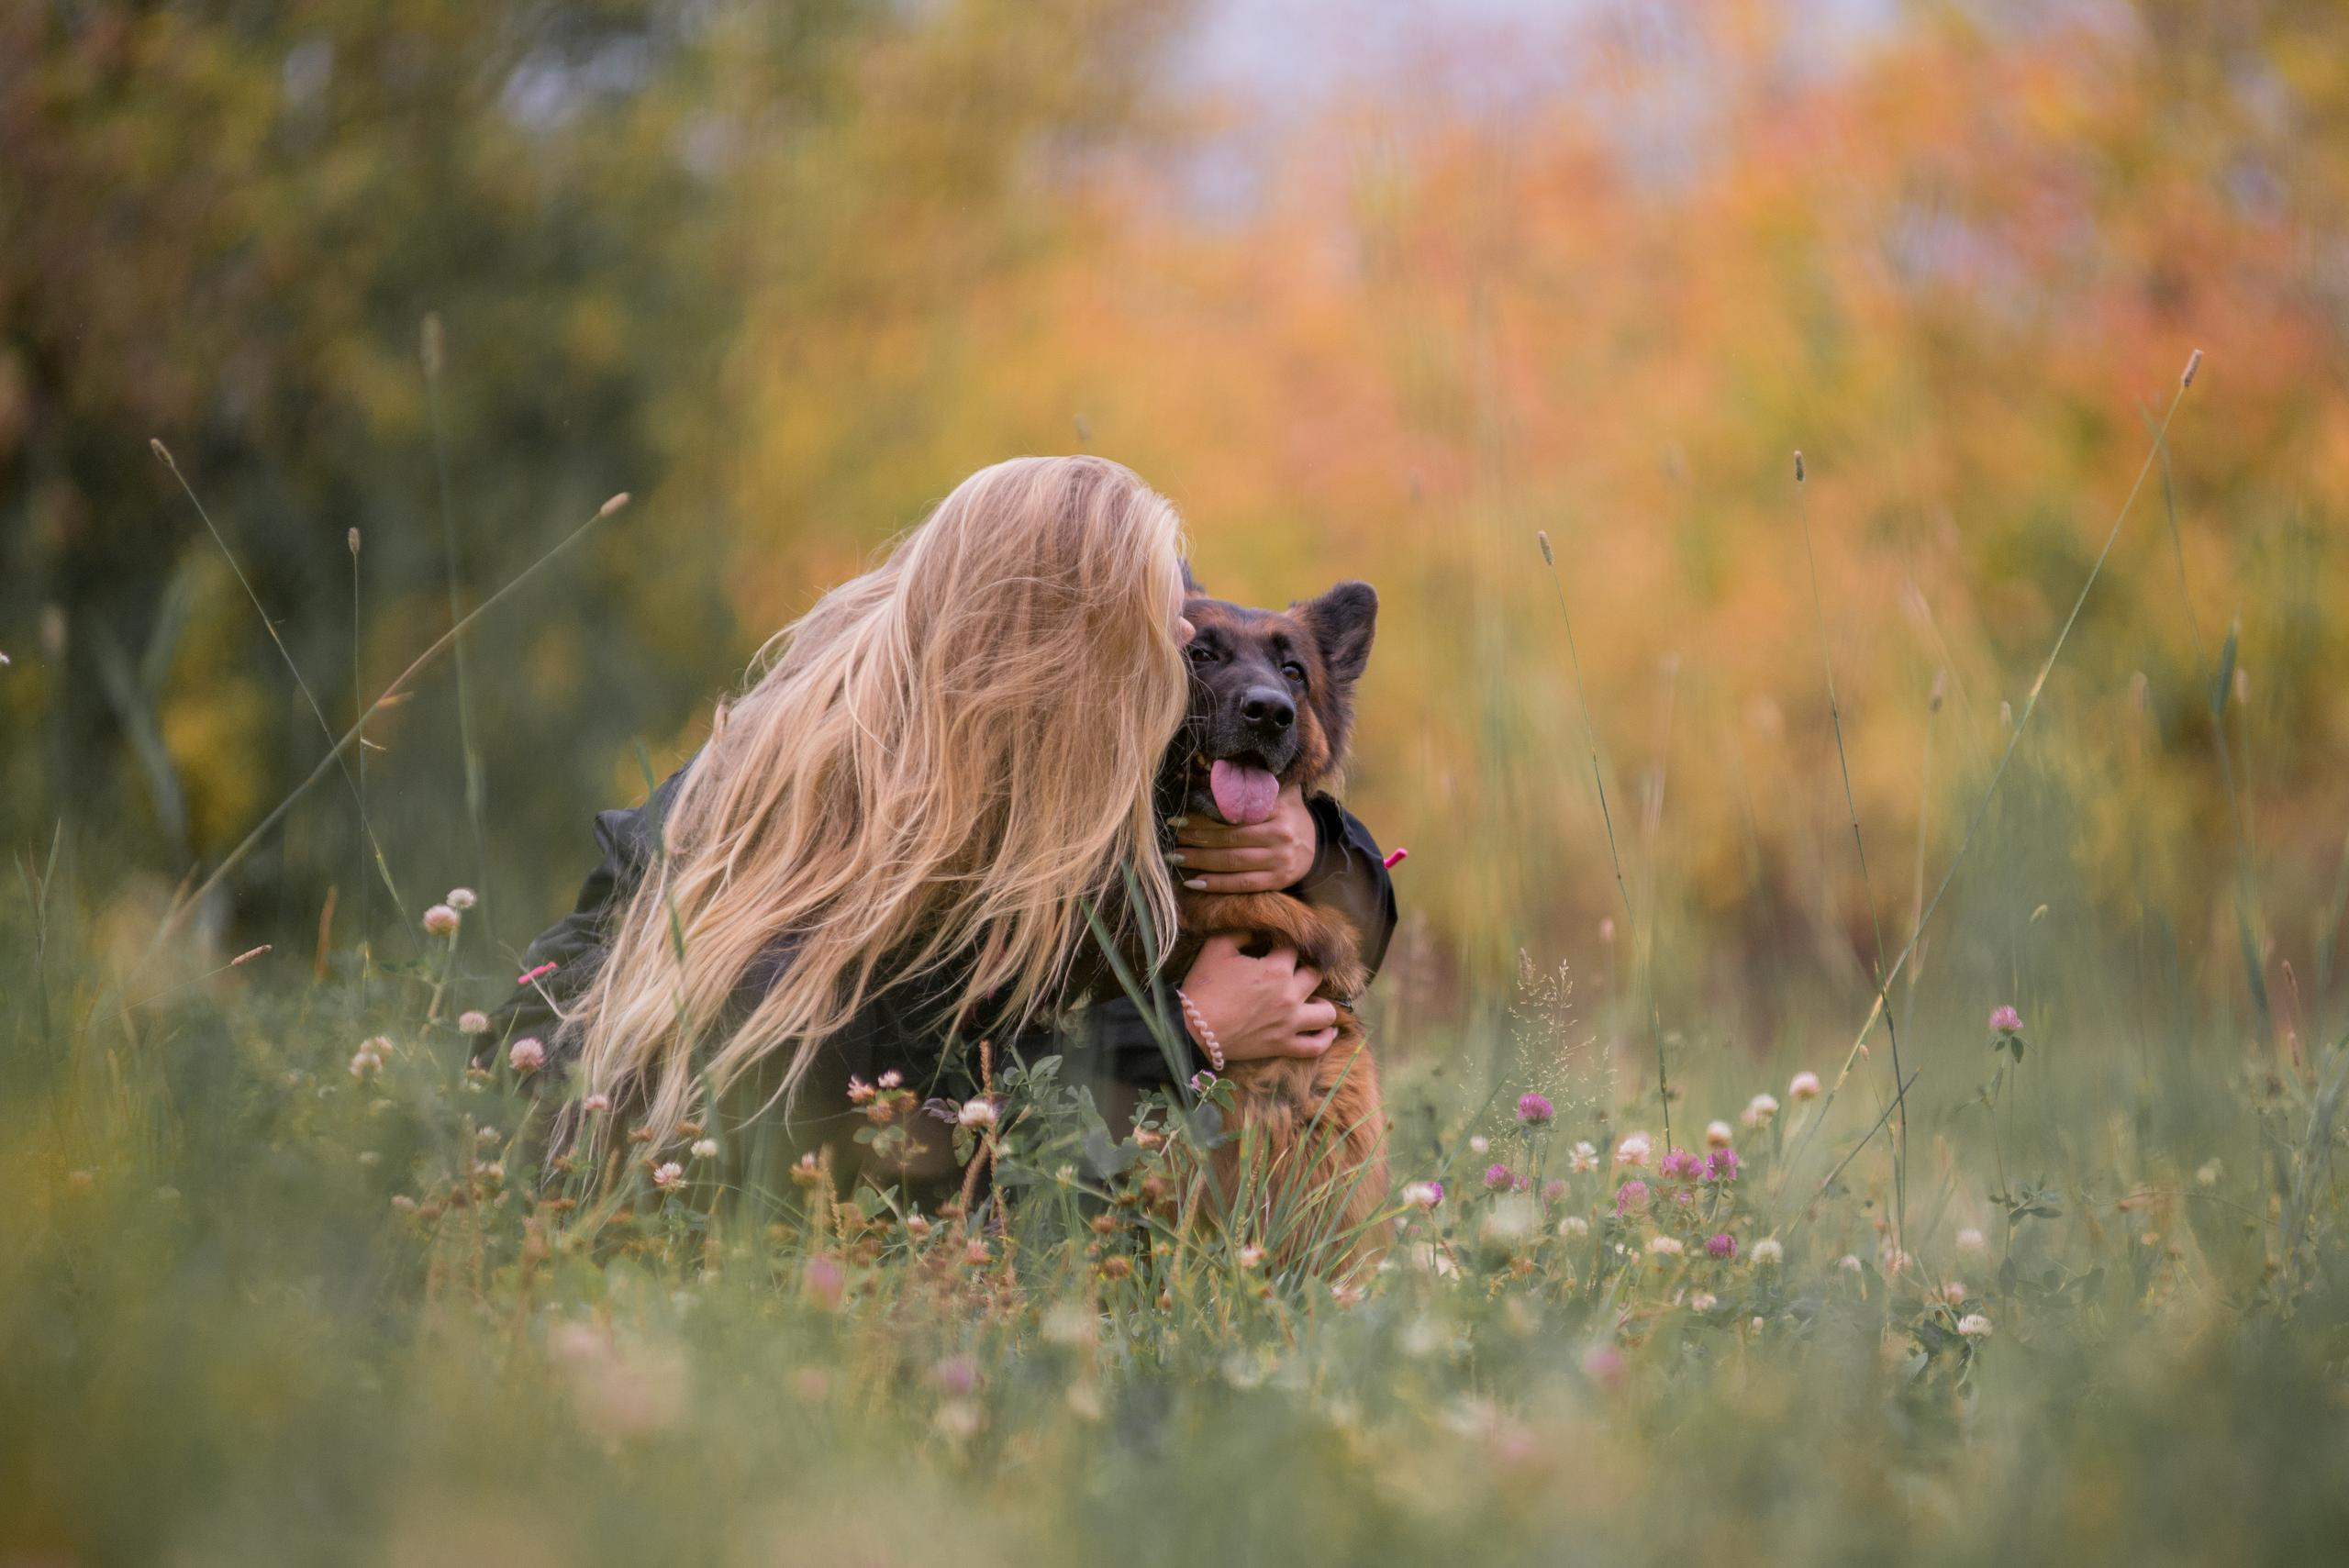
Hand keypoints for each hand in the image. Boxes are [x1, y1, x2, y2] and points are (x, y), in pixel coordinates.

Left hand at [1169, 782, 1316, 893]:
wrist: (1316, 844)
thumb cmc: (1286, 813)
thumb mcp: (1278, 791)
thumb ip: (1253, 780)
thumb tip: (1212, 768)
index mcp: (1279, 807)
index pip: (1234, 812)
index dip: (1203, 816)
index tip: (1179, 816)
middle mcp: (1281, 834)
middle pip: (1230, 838)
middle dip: (1196, 838)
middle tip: (1172, 836)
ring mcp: (1280, 860)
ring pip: (1233, 862)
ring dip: (1200, 861)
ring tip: (1175, 857)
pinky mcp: (1278, 880)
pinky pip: (1242, 884)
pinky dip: (1217, 884)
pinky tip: (1194, 881)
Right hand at [1178, 935, 1337, 1060]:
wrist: (1193, 1030)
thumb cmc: (1203, 987)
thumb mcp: (1217, 947)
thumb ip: (1241, 931)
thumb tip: (1256, 928)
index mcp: (1276, 969)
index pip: (1293, 947)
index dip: (1283, 943)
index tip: (1274, 945)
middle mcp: (1290, 995)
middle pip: (1316, 975)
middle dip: (1306, 968)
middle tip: (1293, 969)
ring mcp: (1290, 1023)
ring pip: (1327, 1013)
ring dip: (1323, 1003)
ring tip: (1313, 998)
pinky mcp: (1283, 1046)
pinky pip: (1316, 1046)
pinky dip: (1326, 1038)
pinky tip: (1327, 1030)